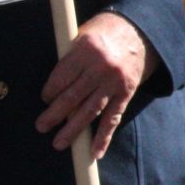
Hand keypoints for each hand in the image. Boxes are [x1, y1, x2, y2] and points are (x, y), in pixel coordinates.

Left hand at [38, 11, 150, 155]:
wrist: (142, 32)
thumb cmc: (106, 34)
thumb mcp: (83, 35)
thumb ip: (69, 57)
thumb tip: (52, 87)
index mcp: (87, 49)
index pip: (62, 77)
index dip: (50, 91)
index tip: (45, 99)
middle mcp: (101, 67)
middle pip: (72, 96)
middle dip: (54, 114)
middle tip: (41, 126)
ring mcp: (115, 82)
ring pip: (90, 110)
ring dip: (73, 129)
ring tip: (59, 143)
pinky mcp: (127, 93)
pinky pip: (113, 117)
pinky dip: (104, 136)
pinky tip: (95, 151)